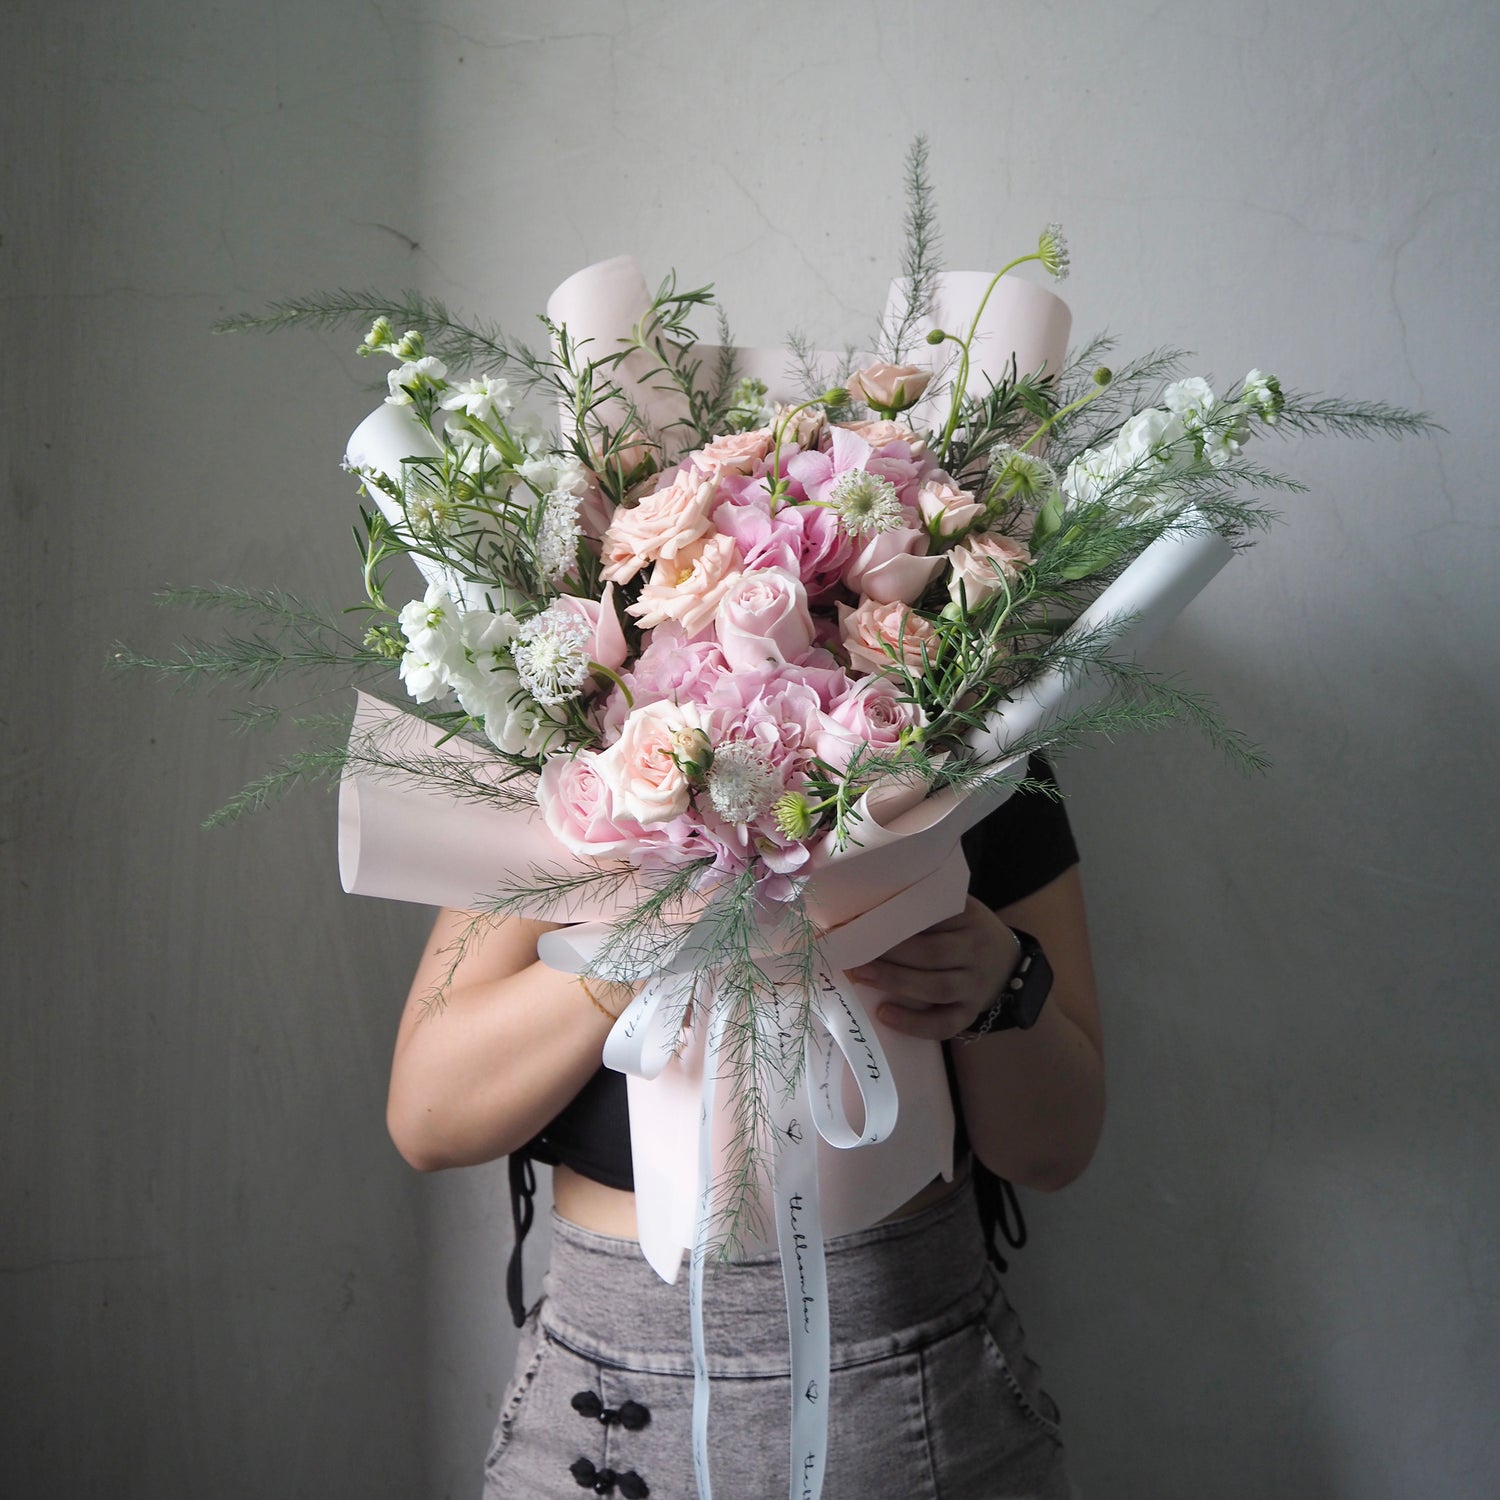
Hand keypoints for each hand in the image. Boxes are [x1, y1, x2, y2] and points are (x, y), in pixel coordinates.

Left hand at [845, 896, 1021, 1040]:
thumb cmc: (966, 932)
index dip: (894, 918)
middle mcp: (975, 950)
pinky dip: (914, 1024)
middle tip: (853, 952)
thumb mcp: (955, 909)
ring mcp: (974, 985)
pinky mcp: (970, 1013)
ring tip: (861, 976)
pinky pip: (944, 1024)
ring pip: (936, 987)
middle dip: (889, 954)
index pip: (931, 915)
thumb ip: (923, 905)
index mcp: (968, 917)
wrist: (1009, 965)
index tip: (858, 920)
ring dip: (895, 982)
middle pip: (932, 952)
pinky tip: (885, 1014)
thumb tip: (864, 906)